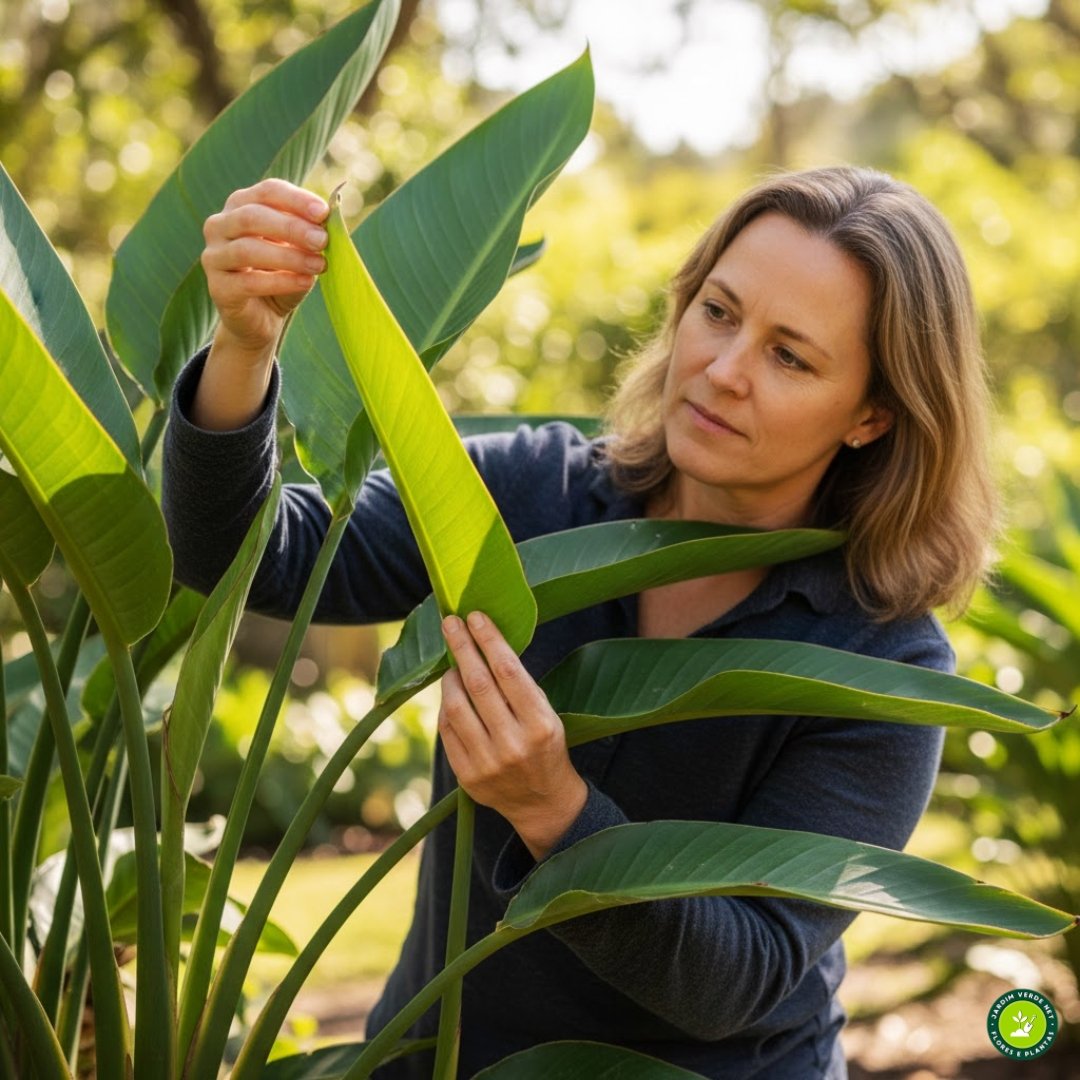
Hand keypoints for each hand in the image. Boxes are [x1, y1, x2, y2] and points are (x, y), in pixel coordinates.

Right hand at [201, 178, 328, 357]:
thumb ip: (308, 234)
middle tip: (322, 240)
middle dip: (291, 227)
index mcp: (241, 205)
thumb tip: (327, 222)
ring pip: (247, 249)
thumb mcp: (298, 250)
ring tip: (318, 265)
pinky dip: (280, 281)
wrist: (262, 318)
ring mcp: (214, 256)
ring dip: (288, 256)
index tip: (323, 212)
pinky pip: (248, 281)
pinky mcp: (218, 287)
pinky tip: (305, 282)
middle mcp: (220, 225)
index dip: (296, 200)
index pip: (267, 191)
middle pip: (252, 216)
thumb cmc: (282, 275)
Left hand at [439, 612, 587, 860]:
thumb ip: (519, 687)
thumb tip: (485, 645)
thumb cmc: (546, 747)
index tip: (475, 617)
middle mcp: (513, 744)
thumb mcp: (548, 715)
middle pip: (478, 684)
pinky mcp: (467, 776)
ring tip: (453, 662)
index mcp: (540, 725)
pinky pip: (447, 731)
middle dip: (461, 647)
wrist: (544, 803)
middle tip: (450, 623)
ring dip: (450, 677)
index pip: (508, 671)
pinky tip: (452, 694)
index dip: (488, 639)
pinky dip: (447, 707)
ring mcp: (487, 763)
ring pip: (455, 707)